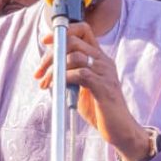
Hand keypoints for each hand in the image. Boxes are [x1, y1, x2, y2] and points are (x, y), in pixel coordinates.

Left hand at [34, 22, 150, 160]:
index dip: (63, 31)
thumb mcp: (81, 87)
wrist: (120, 130)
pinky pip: (80, 74)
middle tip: (40, 72)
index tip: (46, 41)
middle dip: (52, 54)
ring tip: (46, 83)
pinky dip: (64, 78)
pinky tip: (56, 87)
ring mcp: (105, 73)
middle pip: (74, 41)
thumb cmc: (100, 110)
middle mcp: (104, 61)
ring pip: (75, 57)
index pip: (83, 30)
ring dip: (55, 69)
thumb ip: (69, 74)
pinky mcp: (104, 87)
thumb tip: (49, 67)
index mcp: (99, 58)